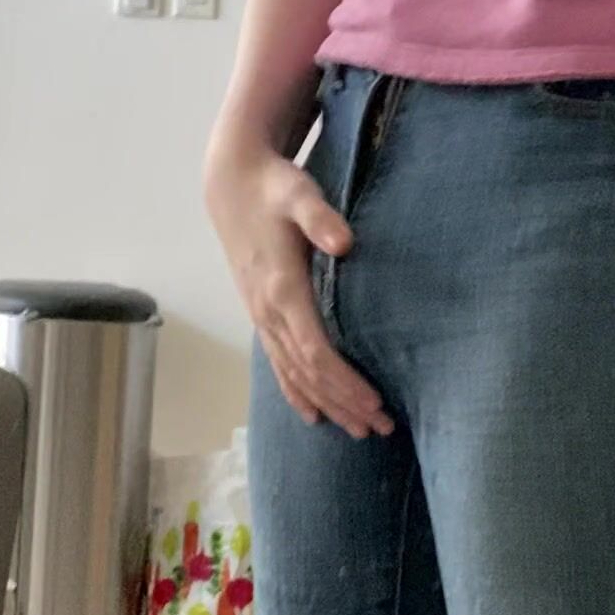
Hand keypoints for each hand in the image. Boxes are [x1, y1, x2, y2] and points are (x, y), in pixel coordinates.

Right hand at [206, 149, 394, 441]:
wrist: (232, 184)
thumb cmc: (274, 187)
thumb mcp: (299, 192)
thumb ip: (320, 217)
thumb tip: (345, 242)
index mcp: (282, 290)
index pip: (315, 352)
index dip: (344, 382)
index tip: (376, 403)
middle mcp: (269, 312)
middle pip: (308, 373)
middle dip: (344, 404)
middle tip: (382, 428)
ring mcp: (262, 316)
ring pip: (294, 374)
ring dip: (326, 405)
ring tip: (360, 431)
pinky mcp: (261, 313)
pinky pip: (278, 363)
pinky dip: (296, 392)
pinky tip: (314, 413)